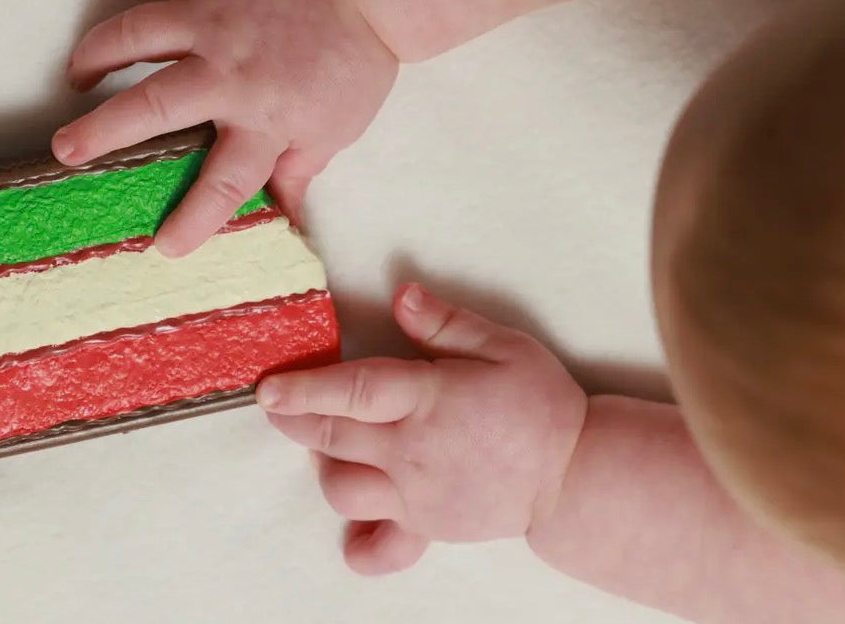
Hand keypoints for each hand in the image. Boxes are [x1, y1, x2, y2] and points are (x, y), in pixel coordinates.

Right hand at [53, 0, 397, 255]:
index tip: (164, 245)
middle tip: (66, 150)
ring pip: (137, 34)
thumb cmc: (353, 62)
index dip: (194, 218)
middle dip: (105, 129)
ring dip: (97, 55)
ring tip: (75, 78)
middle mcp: (228, 73)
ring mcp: (212, 21)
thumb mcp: (333, 131)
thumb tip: (284, 221)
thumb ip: (296, 174)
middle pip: (156, 105)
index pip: (225, 181)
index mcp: (262, 120)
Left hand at [255, 283, 587, 574]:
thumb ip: (447, 322)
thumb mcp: (504, 346)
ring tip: (326, 445)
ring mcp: (416, 496)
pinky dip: (358, 545)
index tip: (269, 388)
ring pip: (343, 489)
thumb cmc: (541, 405)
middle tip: (276, 406)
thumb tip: (402, 295)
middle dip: (293, 420)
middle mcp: (413, 452)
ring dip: (323, 465)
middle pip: (333, 437)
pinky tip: (353, 531)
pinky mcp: (426, 528)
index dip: (305, 388)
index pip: (352, 391)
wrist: (576, 476)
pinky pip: (380, 548)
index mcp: (429, 400)